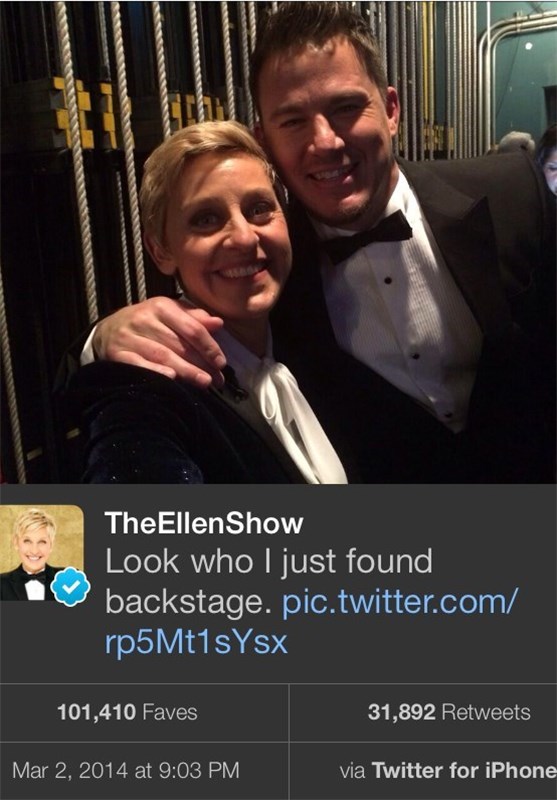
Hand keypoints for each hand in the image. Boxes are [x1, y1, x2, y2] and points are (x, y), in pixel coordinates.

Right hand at [92, 297, 225, 386]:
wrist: (107, 330)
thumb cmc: (147, 323)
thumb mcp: (170, 314)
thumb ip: (194, 319)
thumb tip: (218, 323)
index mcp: (162, 306)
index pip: (192, 328)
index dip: (209, 347)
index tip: (222, 363)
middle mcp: (144, 319)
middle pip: (180, 345)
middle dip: (202, 364)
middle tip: (218, 380)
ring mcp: (129, 337)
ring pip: (163, 355)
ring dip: (186, 371)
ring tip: (204, 383)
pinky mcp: (116, 353)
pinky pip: (138, 364)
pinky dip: (156, 371)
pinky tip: (172, 378)